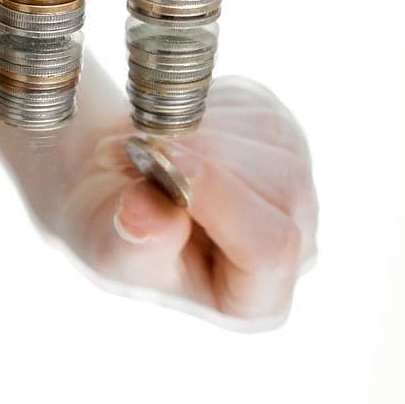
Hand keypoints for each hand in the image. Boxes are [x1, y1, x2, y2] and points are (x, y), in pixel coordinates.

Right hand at [57, 77, 316, 327]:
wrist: (110, 193)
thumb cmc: (116, 237)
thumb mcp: (111, 252)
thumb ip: (137, 242)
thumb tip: (153, 215)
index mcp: (258, 297)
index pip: (270, 247)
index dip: (220, 197)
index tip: (158, 157)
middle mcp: (293, 240)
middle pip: (280, 184)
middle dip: (201, 152)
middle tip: (127, 147)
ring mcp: (294, 183)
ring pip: (270, 136)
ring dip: (195, 127)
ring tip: (137, 142)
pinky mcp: (280, 136)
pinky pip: (253, 106)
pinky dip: (201, 107)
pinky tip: (167, 131)